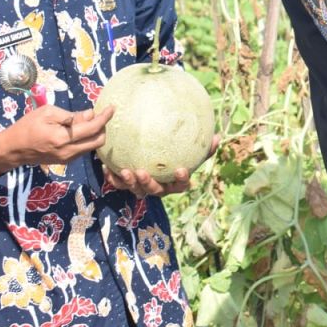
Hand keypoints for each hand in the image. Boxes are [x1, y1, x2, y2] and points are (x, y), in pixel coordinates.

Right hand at [0, 105, 113, 175]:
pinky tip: (82, 130)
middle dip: (103, 127)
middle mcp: (68, 151)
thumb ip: (71, 115)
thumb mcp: (47, 113)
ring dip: (96, 133)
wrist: (13, 149)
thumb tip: (90, 114)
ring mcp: (68, 158)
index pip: (93, 128)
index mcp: (63, 137)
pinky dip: (88, 139)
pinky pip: (84, 150)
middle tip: (100, 115)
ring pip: (92, 146)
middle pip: (99, 141)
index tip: (112, 108)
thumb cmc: (27, 126)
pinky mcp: (66, 161)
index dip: (105, 117)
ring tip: (89, 120)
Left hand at [104, 134, 219, 198]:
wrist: (152, 162)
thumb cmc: (176, 157)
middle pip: (155, 191)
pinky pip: (119, 184)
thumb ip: (204, 148)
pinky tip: (107, 167)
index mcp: (175, 182)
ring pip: (136, 189)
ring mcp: (143, 189)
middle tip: (142, 172)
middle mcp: (159, 188)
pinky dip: (114, 178)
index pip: (181, 184)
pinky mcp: (128, 186)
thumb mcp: (191, 153)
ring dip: (130, 182)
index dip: (181, 179)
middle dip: (148, 183)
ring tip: (126, 170)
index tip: (180, 168)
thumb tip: (219, 136)